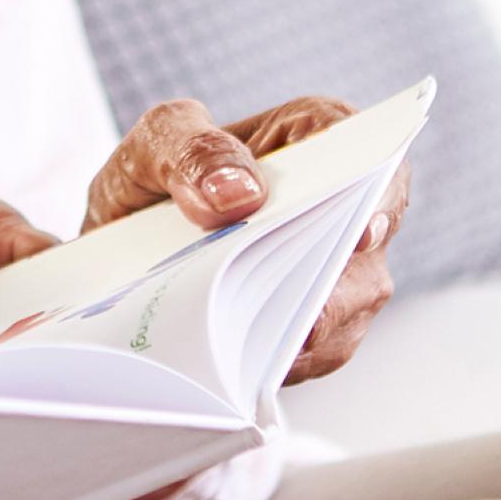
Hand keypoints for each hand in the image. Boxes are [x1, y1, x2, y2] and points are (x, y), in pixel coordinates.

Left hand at [83, 97, 412, 385]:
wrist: (123, 245)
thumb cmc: (154, 180)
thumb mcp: (152, 144)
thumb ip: (191, 150)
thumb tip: (240, 194)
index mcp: (310, 138)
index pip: (368, 150)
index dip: (377, 191)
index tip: (362, 229)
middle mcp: (338, 204)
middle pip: (366, 240)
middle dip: (334, 273)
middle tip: (294, 304)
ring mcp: (334, 269)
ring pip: (350, 304)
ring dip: (304, 325)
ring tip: (247, 337)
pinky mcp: (316, 323)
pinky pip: (320, 350)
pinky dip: (282, 359)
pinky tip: (239, 361)